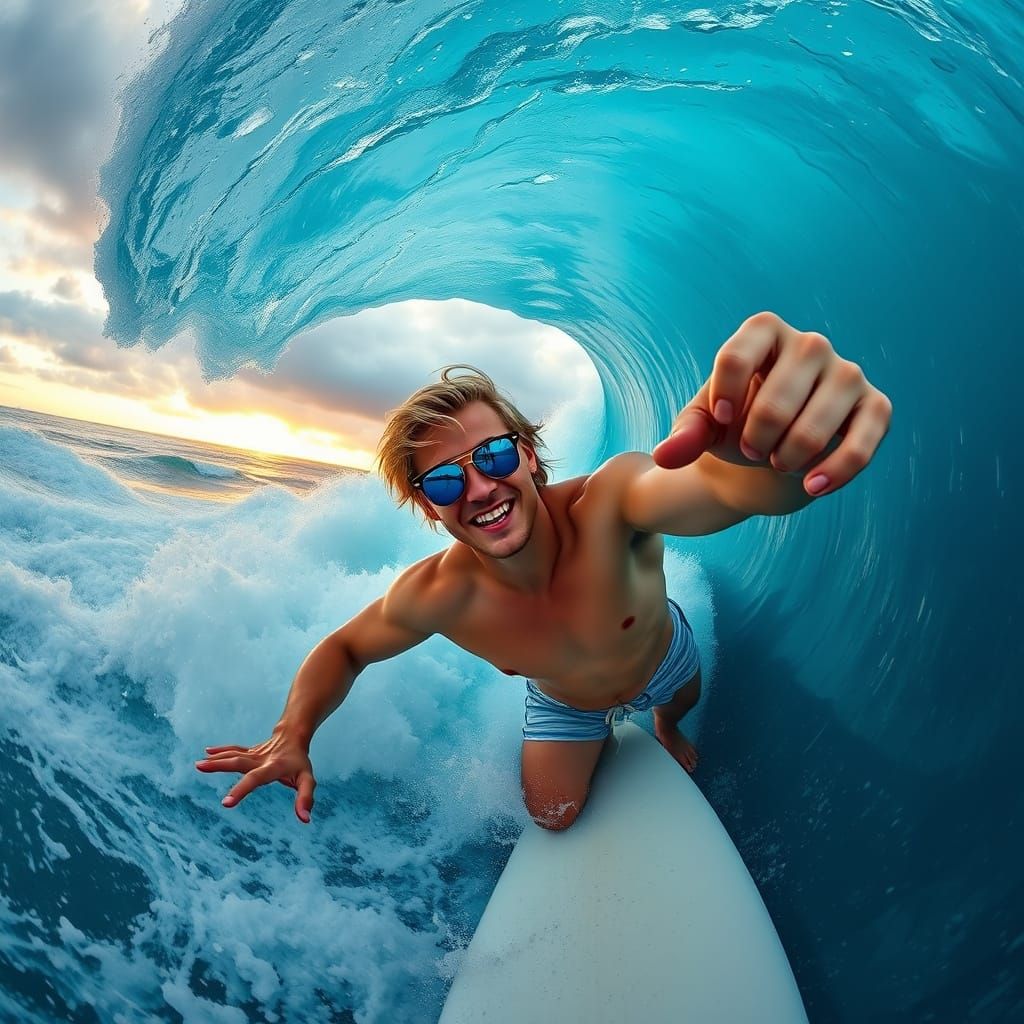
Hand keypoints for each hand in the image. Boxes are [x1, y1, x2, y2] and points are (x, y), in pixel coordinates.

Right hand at [195, 727, 316, 823]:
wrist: (294, 736)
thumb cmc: (300, 762)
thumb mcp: (307, 779)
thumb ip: (306, 798)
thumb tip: (305, 819)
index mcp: (272, 767)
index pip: (255, 779)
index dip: (240, 790)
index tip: (225, 803)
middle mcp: (260, 759)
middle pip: (238, 761)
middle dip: (220, 765)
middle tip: (200, 767)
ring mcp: (253, 754)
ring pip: (233, 754)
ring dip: (216, 759)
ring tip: (199, 764)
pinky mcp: (249, 752)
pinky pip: (233, 750)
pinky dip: (221, 751)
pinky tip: (207, 752)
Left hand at [652, 311, 891, 495]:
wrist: (771, 447)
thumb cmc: (733, 423)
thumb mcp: (702, 426)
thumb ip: (685, 435)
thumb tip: (667, 455)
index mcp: (764, 332)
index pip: (738, 357)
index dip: (723, 397)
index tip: (719, 421)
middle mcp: (810, 343)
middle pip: (775, 401)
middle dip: (755, 441)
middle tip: (751, 451)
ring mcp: (847, 373)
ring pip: (816, 426)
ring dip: (788, 458)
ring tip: (779, 464)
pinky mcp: (875, 406)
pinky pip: (861, 443)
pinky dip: (835, 472)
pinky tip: (812, 487)